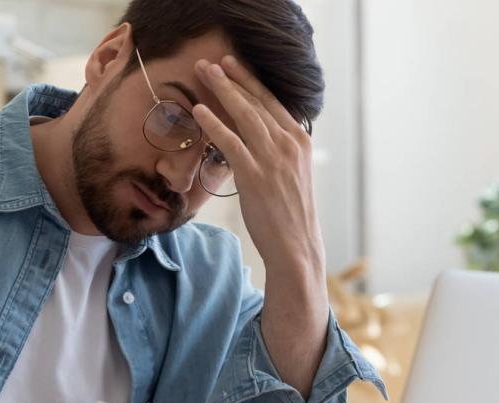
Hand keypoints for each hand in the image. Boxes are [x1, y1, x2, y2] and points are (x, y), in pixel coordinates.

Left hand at [192, 56, 324, 276]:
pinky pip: (231, 142)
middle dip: (231, 77)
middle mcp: (288, 143)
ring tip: (203, 73)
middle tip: (210, 62)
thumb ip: (277, 149)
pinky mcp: (255, 175)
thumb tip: (257, 135)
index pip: (271, 101)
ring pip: (244, 114)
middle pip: (255, 101)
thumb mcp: (291, 172)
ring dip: (221, 90)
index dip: (250, 81)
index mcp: (299, 139)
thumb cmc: (289, 212)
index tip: (233, 64)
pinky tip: (199, 111)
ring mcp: (272, 158)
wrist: (296, 244)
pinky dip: (214, 123)